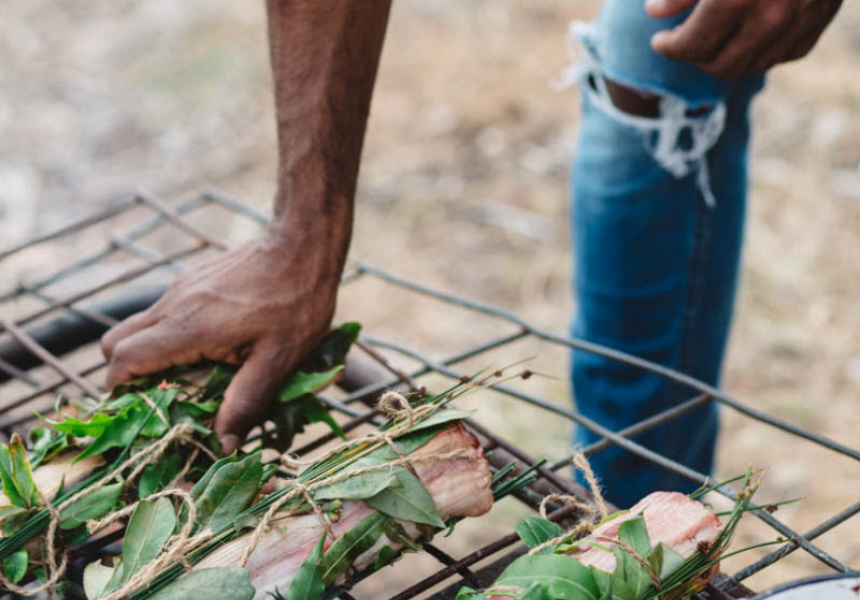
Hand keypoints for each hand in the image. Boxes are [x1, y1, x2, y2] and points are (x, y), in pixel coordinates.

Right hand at [101, 231, 338, 452]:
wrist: (302, 244)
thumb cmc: (296, 302)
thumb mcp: (278, 360)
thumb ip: (246, 402)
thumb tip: (223, 444)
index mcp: (187, 326)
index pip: (123, 359)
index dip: (121, 390)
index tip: (142, 412)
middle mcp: (173, 304)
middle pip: (115, 342)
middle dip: (126, 375)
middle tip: (161, 398)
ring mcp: (180, 289)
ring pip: (138, 327)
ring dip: (150, 356)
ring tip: (190, 377)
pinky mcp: (193, 282)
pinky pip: (162, 314)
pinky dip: (169, 337)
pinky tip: (210, 348)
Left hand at [645, 0, 842, 79]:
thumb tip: (655, 12)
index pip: (693, 46)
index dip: (670, 48)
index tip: (660, 41)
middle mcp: (773, 13)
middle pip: (722, 66)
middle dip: (697, 58)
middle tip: (686, 41)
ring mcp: (802, 18)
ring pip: (754, 66)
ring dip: (728, 58)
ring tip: (714, 38)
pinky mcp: (821, 18)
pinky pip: (785, 53)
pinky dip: (762, 50)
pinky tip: (748, 34)